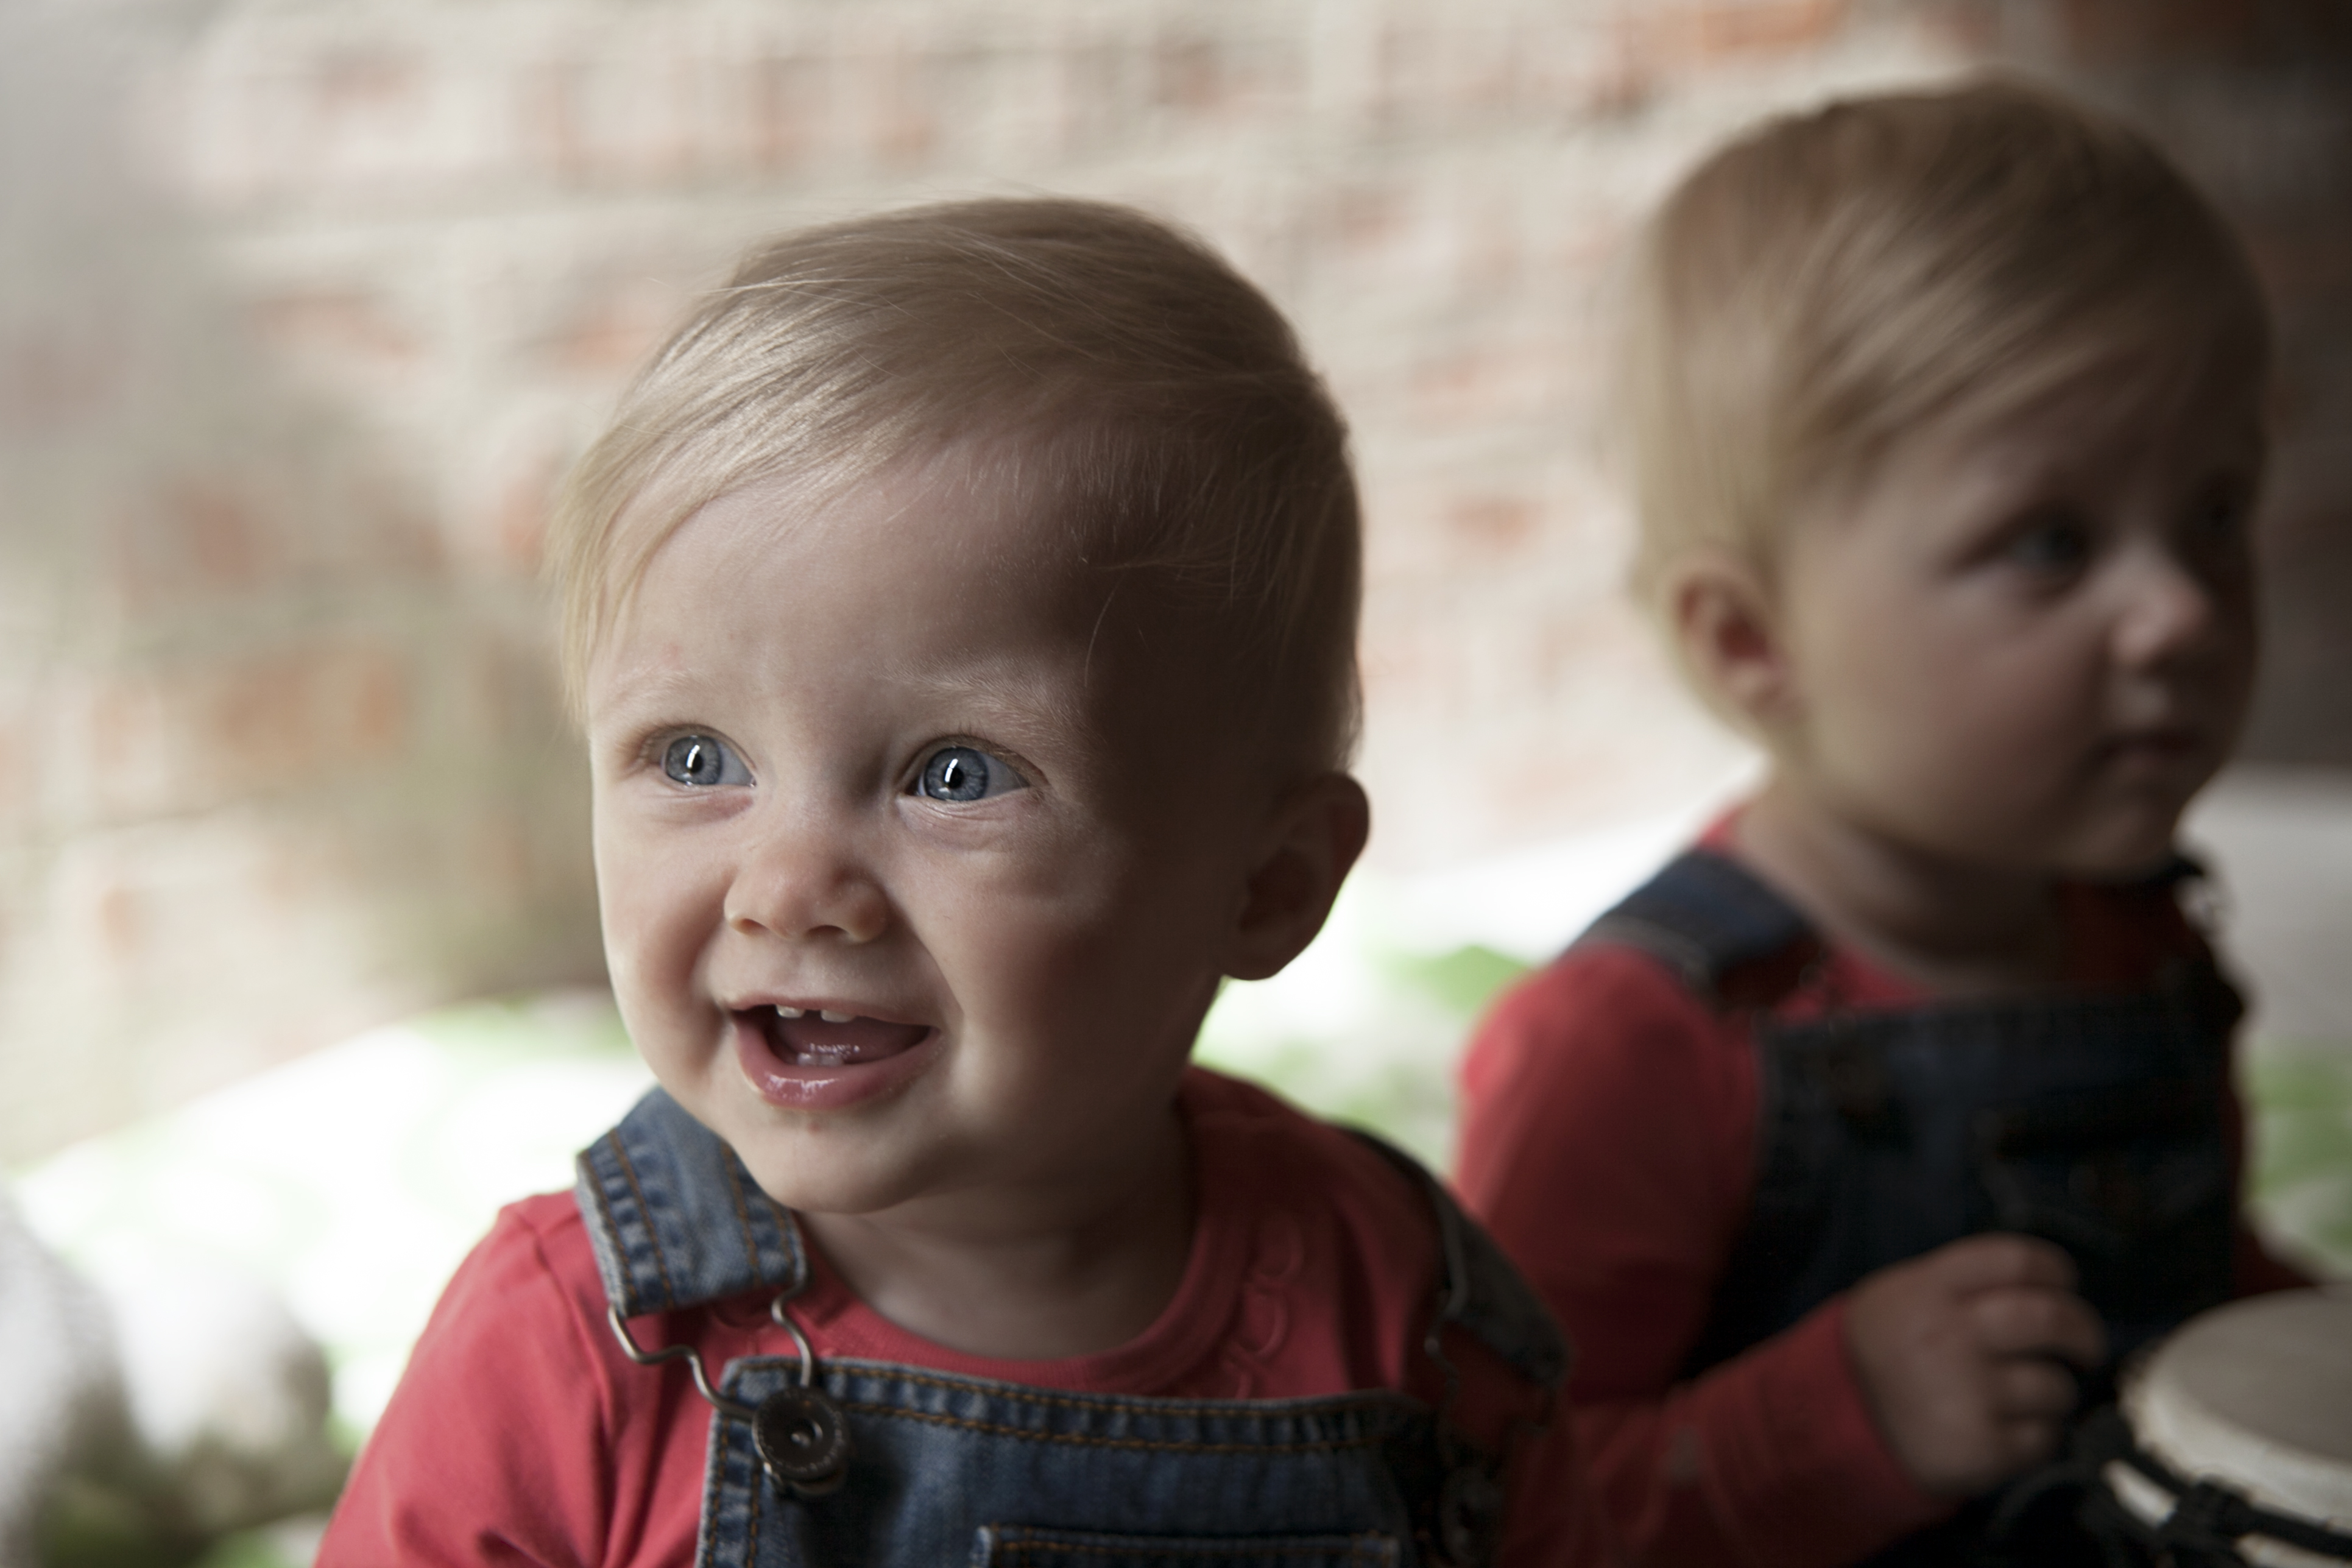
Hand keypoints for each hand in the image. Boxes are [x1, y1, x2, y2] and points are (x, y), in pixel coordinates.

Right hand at [1844, 1234, 2107, 1497]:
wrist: (1842, 1420)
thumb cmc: (1892, 1349)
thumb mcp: (1904, 1292)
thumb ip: (1965, 1281)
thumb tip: (2050, 1286)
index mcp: (1929, 1290)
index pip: (2016, 1260)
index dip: (2054, 1271)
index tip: (2063, 1286)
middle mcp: (1947, 1338)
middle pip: (2050, 1319)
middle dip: (2084, 1332)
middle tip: (2084, 1345)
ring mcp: (1965, 1395)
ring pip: (2055, 1386)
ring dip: (2055, 1391)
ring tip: (2030, 1395)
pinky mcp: (1980, 1449)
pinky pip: (2046, 1438)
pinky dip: (2040, 1434)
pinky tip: (2011, 1428)